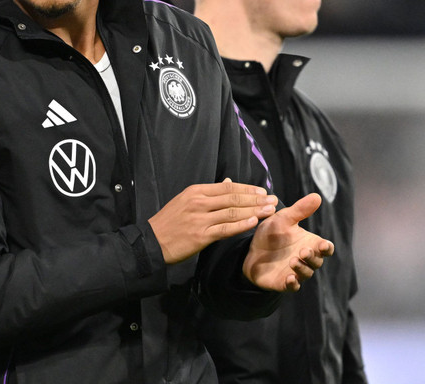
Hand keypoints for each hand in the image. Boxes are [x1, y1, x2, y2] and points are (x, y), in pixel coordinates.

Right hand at [148, 178, 276, 263]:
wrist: (152, 242)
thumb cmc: (169, 222)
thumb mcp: (185, 201)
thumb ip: (208, 193)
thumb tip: (229, 182)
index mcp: (195, 192)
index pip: (227, 187)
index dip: (247, 188)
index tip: (263, 191)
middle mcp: (199, 202)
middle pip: (233, 198)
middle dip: (256, 198)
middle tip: (273, 199)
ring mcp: (200, 219)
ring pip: (233, 212)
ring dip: (254, 210)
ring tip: (270, 210)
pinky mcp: (201, 235)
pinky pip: (225, 229)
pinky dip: (241, 225)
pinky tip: (254, 222)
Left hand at [242, 192, 334, 291]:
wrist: (249, 251)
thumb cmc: (271, 234)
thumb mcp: (282, 219)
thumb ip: (299, 210)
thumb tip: (317, 196)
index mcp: (309, 243)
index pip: (326, 248)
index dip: (327, 247)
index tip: (323, 244)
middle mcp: (306, 259)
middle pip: (317, 261)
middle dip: (312, 257)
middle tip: (303, 251)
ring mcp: (295, 272)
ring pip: (306, 273)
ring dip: (302, 268)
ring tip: (293, 260)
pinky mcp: (283, 282)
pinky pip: (293, 286)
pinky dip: (293, 284)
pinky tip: (289, 278)